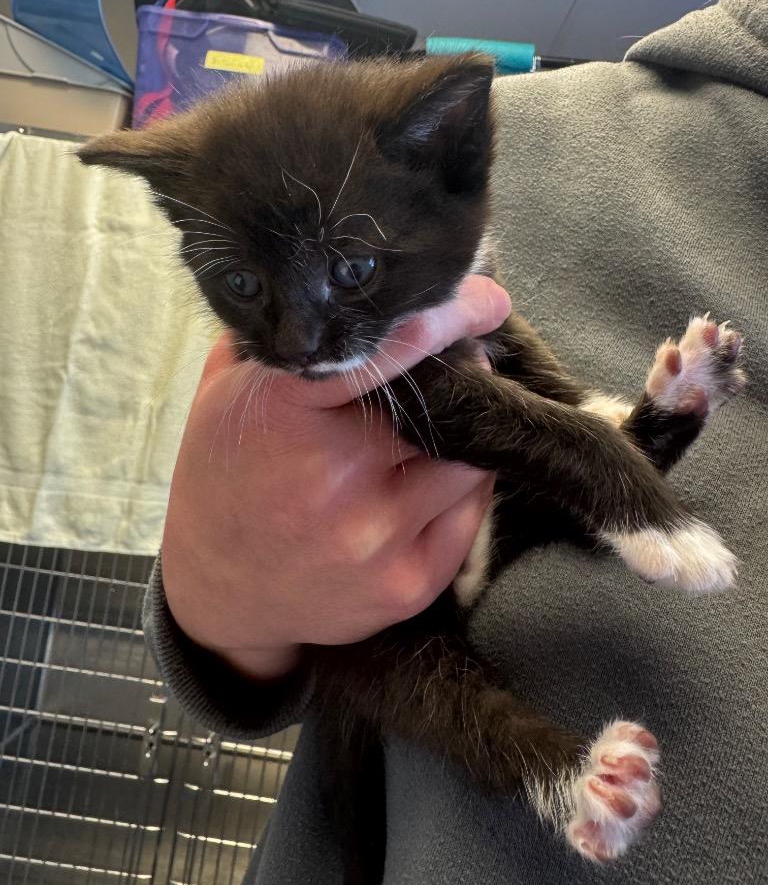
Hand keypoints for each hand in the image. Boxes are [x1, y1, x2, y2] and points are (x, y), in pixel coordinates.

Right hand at [161, 275, 511, 679]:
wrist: (219, 594)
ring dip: (466, 438)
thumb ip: (277, 343)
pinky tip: (430, 482)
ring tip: (441, 429)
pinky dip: (461, 490)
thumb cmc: (226, 481)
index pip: (387, 349)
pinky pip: (469, 516)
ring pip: (468, 464)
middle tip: (461, 367)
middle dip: (462, 379)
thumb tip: (342, 290)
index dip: (447, 316)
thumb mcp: (225, 398)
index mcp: (287, 416)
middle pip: (443, 408)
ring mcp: (375, 537)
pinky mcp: (408, 584)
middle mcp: (335, 477)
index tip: (487, 297)